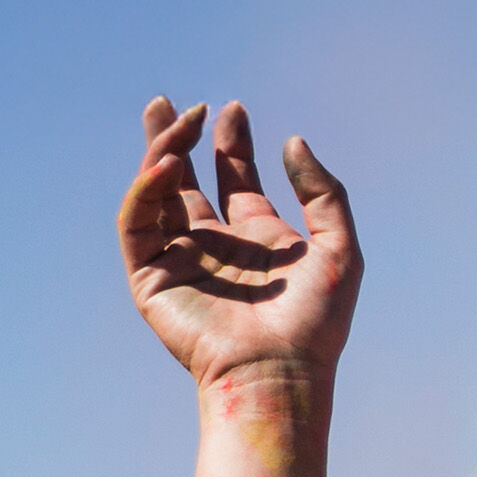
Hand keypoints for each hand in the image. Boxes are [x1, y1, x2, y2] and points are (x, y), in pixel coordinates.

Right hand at [119, 98, 361, 391]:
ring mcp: (180, 258)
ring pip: (156, 192)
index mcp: (257, 238)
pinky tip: (168, 165)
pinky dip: (146, 189)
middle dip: (178, 137)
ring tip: (177, 121)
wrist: (279, 371)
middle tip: (179, 104)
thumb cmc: (315, 324)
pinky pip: (137, 221)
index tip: (233, 110)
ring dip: (162, 152)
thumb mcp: (338, 250)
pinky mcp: (150, 276)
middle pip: (186, 179)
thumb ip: (325, 195)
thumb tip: (294, 142)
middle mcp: (216, 245)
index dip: (231, 142)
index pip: (235, 178)